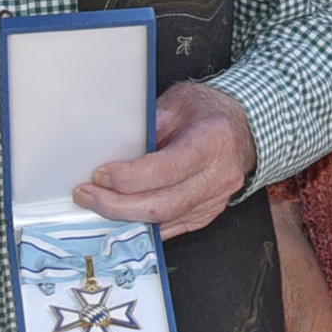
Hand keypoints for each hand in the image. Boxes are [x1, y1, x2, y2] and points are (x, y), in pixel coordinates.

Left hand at [72, 82, 254, 235]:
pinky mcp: (206, 214)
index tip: (101, 175)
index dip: (129, 178)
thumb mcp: (175, 103)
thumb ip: (147, 126)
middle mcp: (218, 176)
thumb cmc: (208, 112)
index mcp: (212, 142)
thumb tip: (112, 149)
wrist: (242, 128)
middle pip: (162, 204)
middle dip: (118, 205)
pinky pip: (170, 228)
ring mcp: (214, 200)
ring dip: (125, 217)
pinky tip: (121, 216)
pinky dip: (142, 224)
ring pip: (164, 221)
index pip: (166, 170)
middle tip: (89, 196)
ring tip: (97, 205)